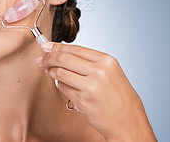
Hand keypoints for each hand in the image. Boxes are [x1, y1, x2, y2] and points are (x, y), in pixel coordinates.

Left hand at [36, 41, 155, 140]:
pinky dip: (60, 85)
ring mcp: (90, 86)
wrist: (129, 122)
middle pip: (63, 58)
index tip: (45, 46)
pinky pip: (63, 88)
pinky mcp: (83, 100)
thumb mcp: (110, 72)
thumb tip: (60, 51)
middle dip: (48, 58)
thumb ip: (87, 62)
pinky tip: (64, 86)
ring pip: (60, 73)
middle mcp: (99, 71)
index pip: (74, 48)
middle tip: (41, 60)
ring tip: (49, 71)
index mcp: (106, 60)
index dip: (56, 47)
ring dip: (50, 71)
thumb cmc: (118, 97)